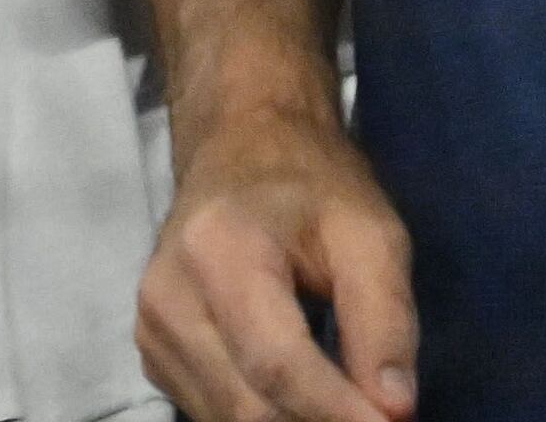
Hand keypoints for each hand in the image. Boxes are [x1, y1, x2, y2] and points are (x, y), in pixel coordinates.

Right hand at [135, 104, 420, 421]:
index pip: (276, 364)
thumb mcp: (372, 237)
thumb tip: (395, 411)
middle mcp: (167, 296)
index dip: (338, 413)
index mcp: (218, 251)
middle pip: (249, 407)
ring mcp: (151, 329)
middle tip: (379, 419)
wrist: (240, 149)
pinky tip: (302, 400)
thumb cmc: (313, 188)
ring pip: (228, 421)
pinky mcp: (152, 353)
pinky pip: (213, 414)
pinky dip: (265, 419)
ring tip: (345, 406)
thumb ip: (387, 320)